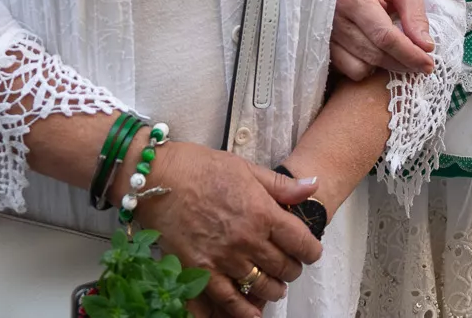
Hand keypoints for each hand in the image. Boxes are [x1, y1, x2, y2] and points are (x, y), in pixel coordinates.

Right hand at [134, 143, 320, 317]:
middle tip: (290, 268)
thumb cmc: (200, 167)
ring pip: (260, 287)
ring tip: (273, 288)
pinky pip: (226, 300)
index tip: (311, 252)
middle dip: (292, 270)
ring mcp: (223, 258)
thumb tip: (313, 186)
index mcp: (262, 212)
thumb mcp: (246, 168)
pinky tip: (251, 314)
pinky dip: (241, 311)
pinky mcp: (199, 271)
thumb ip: (281, 185)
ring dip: (272, 290)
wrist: (158, 178)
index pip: (301, 242)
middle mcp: (246, 239)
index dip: (311, 251)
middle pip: (283, 268)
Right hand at [331, 0, 434, 78]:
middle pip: (375, 54)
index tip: (428, 64)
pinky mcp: (325, 47)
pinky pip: (350, 71)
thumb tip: (426, 46)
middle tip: (422, 61)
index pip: (385, 37)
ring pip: (361, 67)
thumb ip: (415, 14)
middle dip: (402, 62)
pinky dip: (367, 67)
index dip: (409, 54)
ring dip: (384, 66)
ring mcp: (327, 35)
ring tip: (397, 52)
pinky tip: (377, 53)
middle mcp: (335, 19)